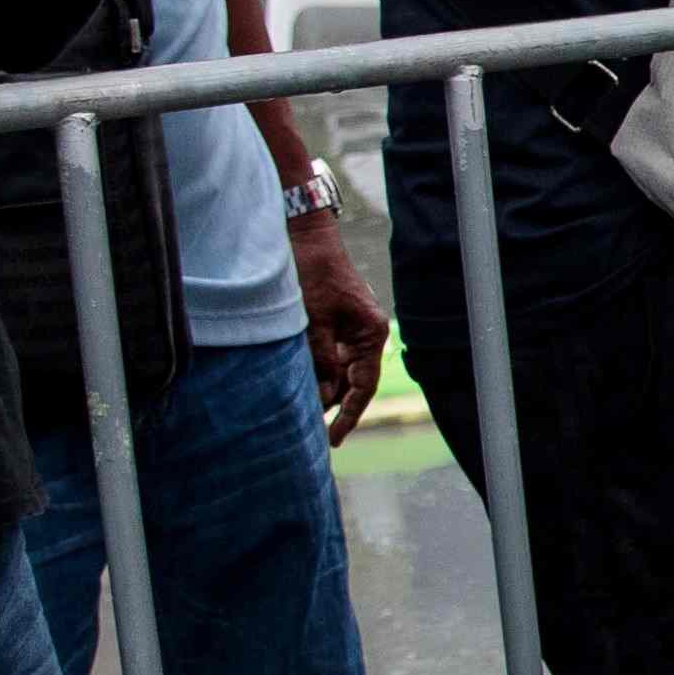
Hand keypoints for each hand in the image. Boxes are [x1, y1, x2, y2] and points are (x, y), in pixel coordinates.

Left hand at [290, 203, 391, 435]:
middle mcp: (365, 334)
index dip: (348, 414)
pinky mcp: (335, 324)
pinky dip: (318, 371)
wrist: (306, 236)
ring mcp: (351, 330)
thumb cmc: (314, 272)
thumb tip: (324, 395)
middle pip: (353, 382)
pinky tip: (303, 384)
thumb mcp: (314, 319)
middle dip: (334, 406)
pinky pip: (330, 357)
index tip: (333, 438)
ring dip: (324, 389)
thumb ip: (321, 357)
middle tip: (314, 433)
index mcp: (371, 333)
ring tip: (304, 412)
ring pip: (339, 371)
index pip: (363, 385)